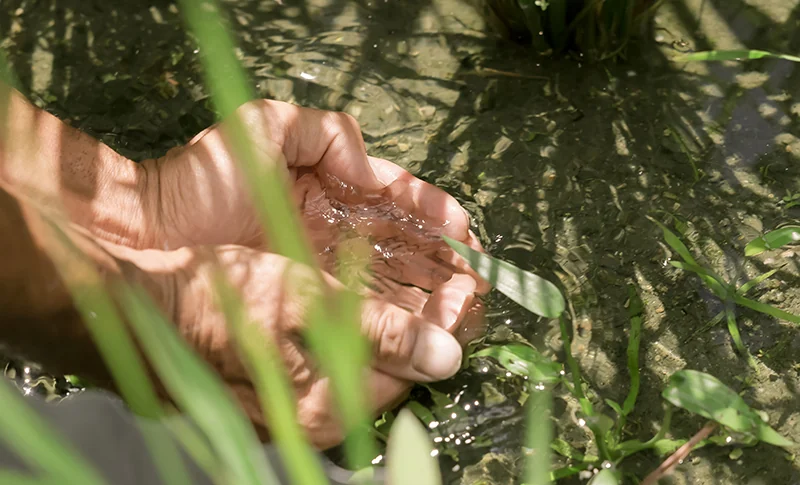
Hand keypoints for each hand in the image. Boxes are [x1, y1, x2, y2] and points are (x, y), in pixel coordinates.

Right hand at [124, 242, 483, 448]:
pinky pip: (340, 346)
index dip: (449, 322)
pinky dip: (367, 315)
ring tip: (428, 272)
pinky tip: (371, 286)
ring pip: (372, 351)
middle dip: (434, 315)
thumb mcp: (303, 307)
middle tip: (459, 274)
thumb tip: (445, 358)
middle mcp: (320, 409)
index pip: (417, 365)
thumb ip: (381, 335)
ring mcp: (299, 393)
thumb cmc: (215, 303)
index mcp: (331, 402)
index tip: (471, 281)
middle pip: (398, 362)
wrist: (133, 307)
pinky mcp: (280, 372)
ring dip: (404, 312)